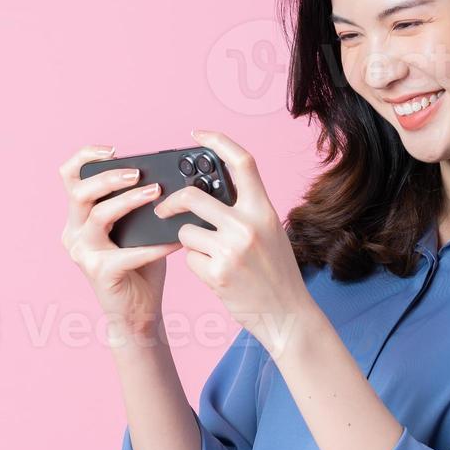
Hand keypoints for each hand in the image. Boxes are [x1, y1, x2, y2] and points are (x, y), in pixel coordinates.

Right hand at [58, 145, 184, 345]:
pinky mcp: (99, 272)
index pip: (69, 178)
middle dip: (109, 177)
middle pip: (79, 193)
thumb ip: (139, 204)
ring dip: (128, 201)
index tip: (112, 149)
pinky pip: (127, 253)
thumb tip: (165, 175)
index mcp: (79, 218)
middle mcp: (73, 233)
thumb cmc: (141, 267)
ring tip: (156, 193)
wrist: (138, 313)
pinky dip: (153, 245)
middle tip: (138, 174)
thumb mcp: (137, 228)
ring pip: (98, 215)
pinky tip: (174, 241)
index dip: (85, 158)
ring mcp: (82, 254)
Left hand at [153, 130, 318, 355]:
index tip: (198, 135)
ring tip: (212, 257)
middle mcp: (248, 225)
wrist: (287, 314)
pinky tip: (217, 276)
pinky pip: (189, 259)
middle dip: (171, 202)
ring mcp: (231, 250)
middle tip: (163, 210)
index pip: (242, 163)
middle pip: (193, 196)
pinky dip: (196, 266)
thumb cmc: (276, 273)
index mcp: (264, 210)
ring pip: (186, 232)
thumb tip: (206, 194)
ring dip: (189, 243)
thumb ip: (245, 211)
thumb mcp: (270, 232)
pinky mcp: (217, 273)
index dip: (218, 141)